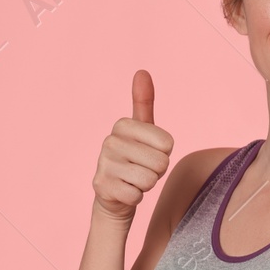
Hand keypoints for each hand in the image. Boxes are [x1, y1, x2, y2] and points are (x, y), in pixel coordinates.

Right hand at [92, 69, 174, 221]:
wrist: (114, 194)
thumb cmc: (135, 159)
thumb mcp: (143, 130)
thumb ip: (144, 102)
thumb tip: (142, 71)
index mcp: (123, 125)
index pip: (167, 144)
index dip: (164, 154)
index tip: (148, 154)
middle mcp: (109, 141)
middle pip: (160, 163)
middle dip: (156, 171)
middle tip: (141, 169)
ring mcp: (103, 164)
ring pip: (149, 180)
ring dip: (147, 185)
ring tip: (133, 180)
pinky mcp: (101, 186)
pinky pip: (137, 195)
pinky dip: (136, 197)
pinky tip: (125, 192)